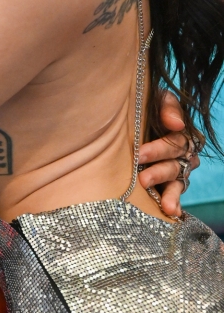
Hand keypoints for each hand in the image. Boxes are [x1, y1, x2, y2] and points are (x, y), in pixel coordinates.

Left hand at [138, 91, 200, 218]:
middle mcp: (183, 154)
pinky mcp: (169, 185)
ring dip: (170, 193)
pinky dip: (174, 204)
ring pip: (178, 182)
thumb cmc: (143, 108)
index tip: (139, 154)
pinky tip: (171, 213)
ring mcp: (177, 171)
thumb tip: (176, 124)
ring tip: (163, 204)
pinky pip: (175, 195)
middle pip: (175, 164)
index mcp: (181, 132)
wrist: (128, 122)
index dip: (159, 149)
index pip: (177, 142)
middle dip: (159, 171)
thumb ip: (167, 106)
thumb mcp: (155, 99)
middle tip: (142, 178)